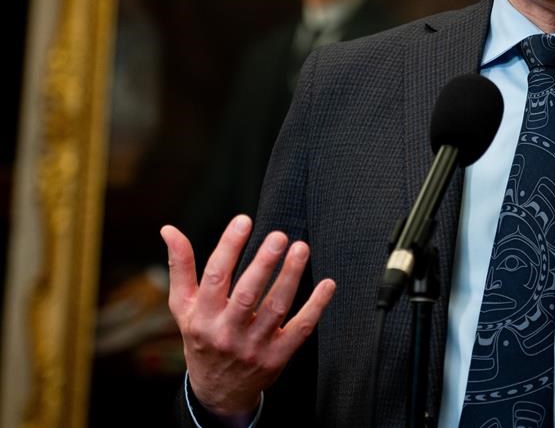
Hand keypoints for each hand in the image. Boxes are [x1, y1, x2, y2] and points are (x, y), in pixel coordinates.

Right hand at [161, 215, 335, 419]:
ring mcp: (254, 346)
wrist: (218, 391)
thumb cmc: (202, 337)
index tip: (244, 220)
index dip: (229, 247)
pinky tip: (327, 283)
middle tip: (279, 236)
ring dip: (290, 277)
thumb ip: (181, 267)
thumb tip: (169, 229)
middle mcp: (227, 332)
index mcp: (203, 317)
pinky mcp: (277, 357)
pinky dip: (316, 306)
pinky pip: (300, 328)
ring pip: (276, 308)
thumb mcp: (185, 306)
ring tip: (301, 248)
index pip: (215, 277)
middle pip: (248, 294)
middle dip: (264, 264)